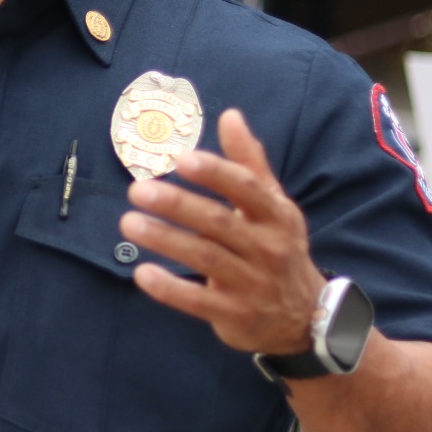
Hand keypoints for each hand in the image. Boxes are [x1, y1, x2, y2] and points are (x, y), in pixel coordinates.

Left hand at [120, 108, 326, 355]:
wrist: (303, 316)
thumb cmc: (277, 247)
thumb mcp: (273, 205)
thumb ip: (248, 163)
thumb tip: (230, 115)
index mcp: (276, 215)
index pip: (246, 189)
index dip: (215, 173)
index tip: (181, 159)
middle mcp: (268, 248)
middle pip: (218, 222)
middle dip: (176, 204)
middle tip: (136, 191)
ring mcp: (253, 283)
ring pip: (204, 258)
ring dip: (164, 239)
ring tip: (128, 223)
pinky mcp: (235, 314)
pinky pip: (199, 301)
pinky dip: (170, 288)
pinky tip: (141, 273)